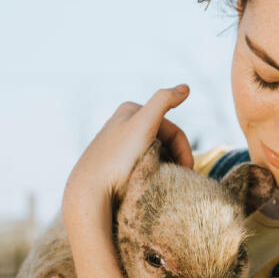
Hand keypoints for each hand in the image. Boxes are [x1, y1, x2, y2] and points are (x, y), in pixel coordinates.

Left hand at [62, 85, 193, 216]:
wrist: (91, 189)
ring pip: (155, 154)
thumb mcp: (143, 124)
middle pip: (164, 141)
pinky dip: (152, 174)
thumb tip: (185, 87)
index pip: (172, 130)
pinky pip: (142, 165)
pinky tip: (150, 183)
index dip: (185, 150)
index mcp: (131, 111)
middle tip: (178, 178)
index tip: (187, 171)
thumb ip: (164, 101)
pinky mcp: (115, 163)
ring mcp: (120, 144)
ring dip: (165, 168)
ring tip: (164, 182)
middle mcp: (124, 124)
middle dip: (174, 159)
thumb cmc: (119, 158)